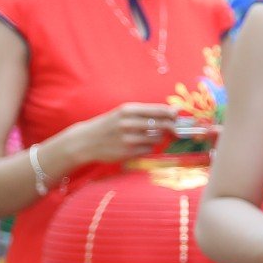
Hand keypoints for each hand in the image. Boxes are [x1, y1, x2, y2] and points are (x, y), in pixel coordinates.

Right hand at [54, 102, 180, 169]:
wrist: (85, 141)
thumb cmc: (110, 125)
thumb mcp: (124, 113)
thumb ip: (149, 112)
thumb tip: (176, 110)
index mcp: (128, 110)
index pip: (160, 111)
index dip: (173, 114)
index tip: (177, 117)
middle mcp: (128, 123)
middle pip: (163, 125)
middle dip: (172, 127)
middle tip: (173, 129)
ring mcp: (128, 139)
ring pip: (158, 138)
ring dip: (158, 138)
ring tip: (146, 136)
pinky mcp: (128, 152)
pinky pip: (149, 150)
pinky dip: (148, 148)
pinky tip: (137, 145)